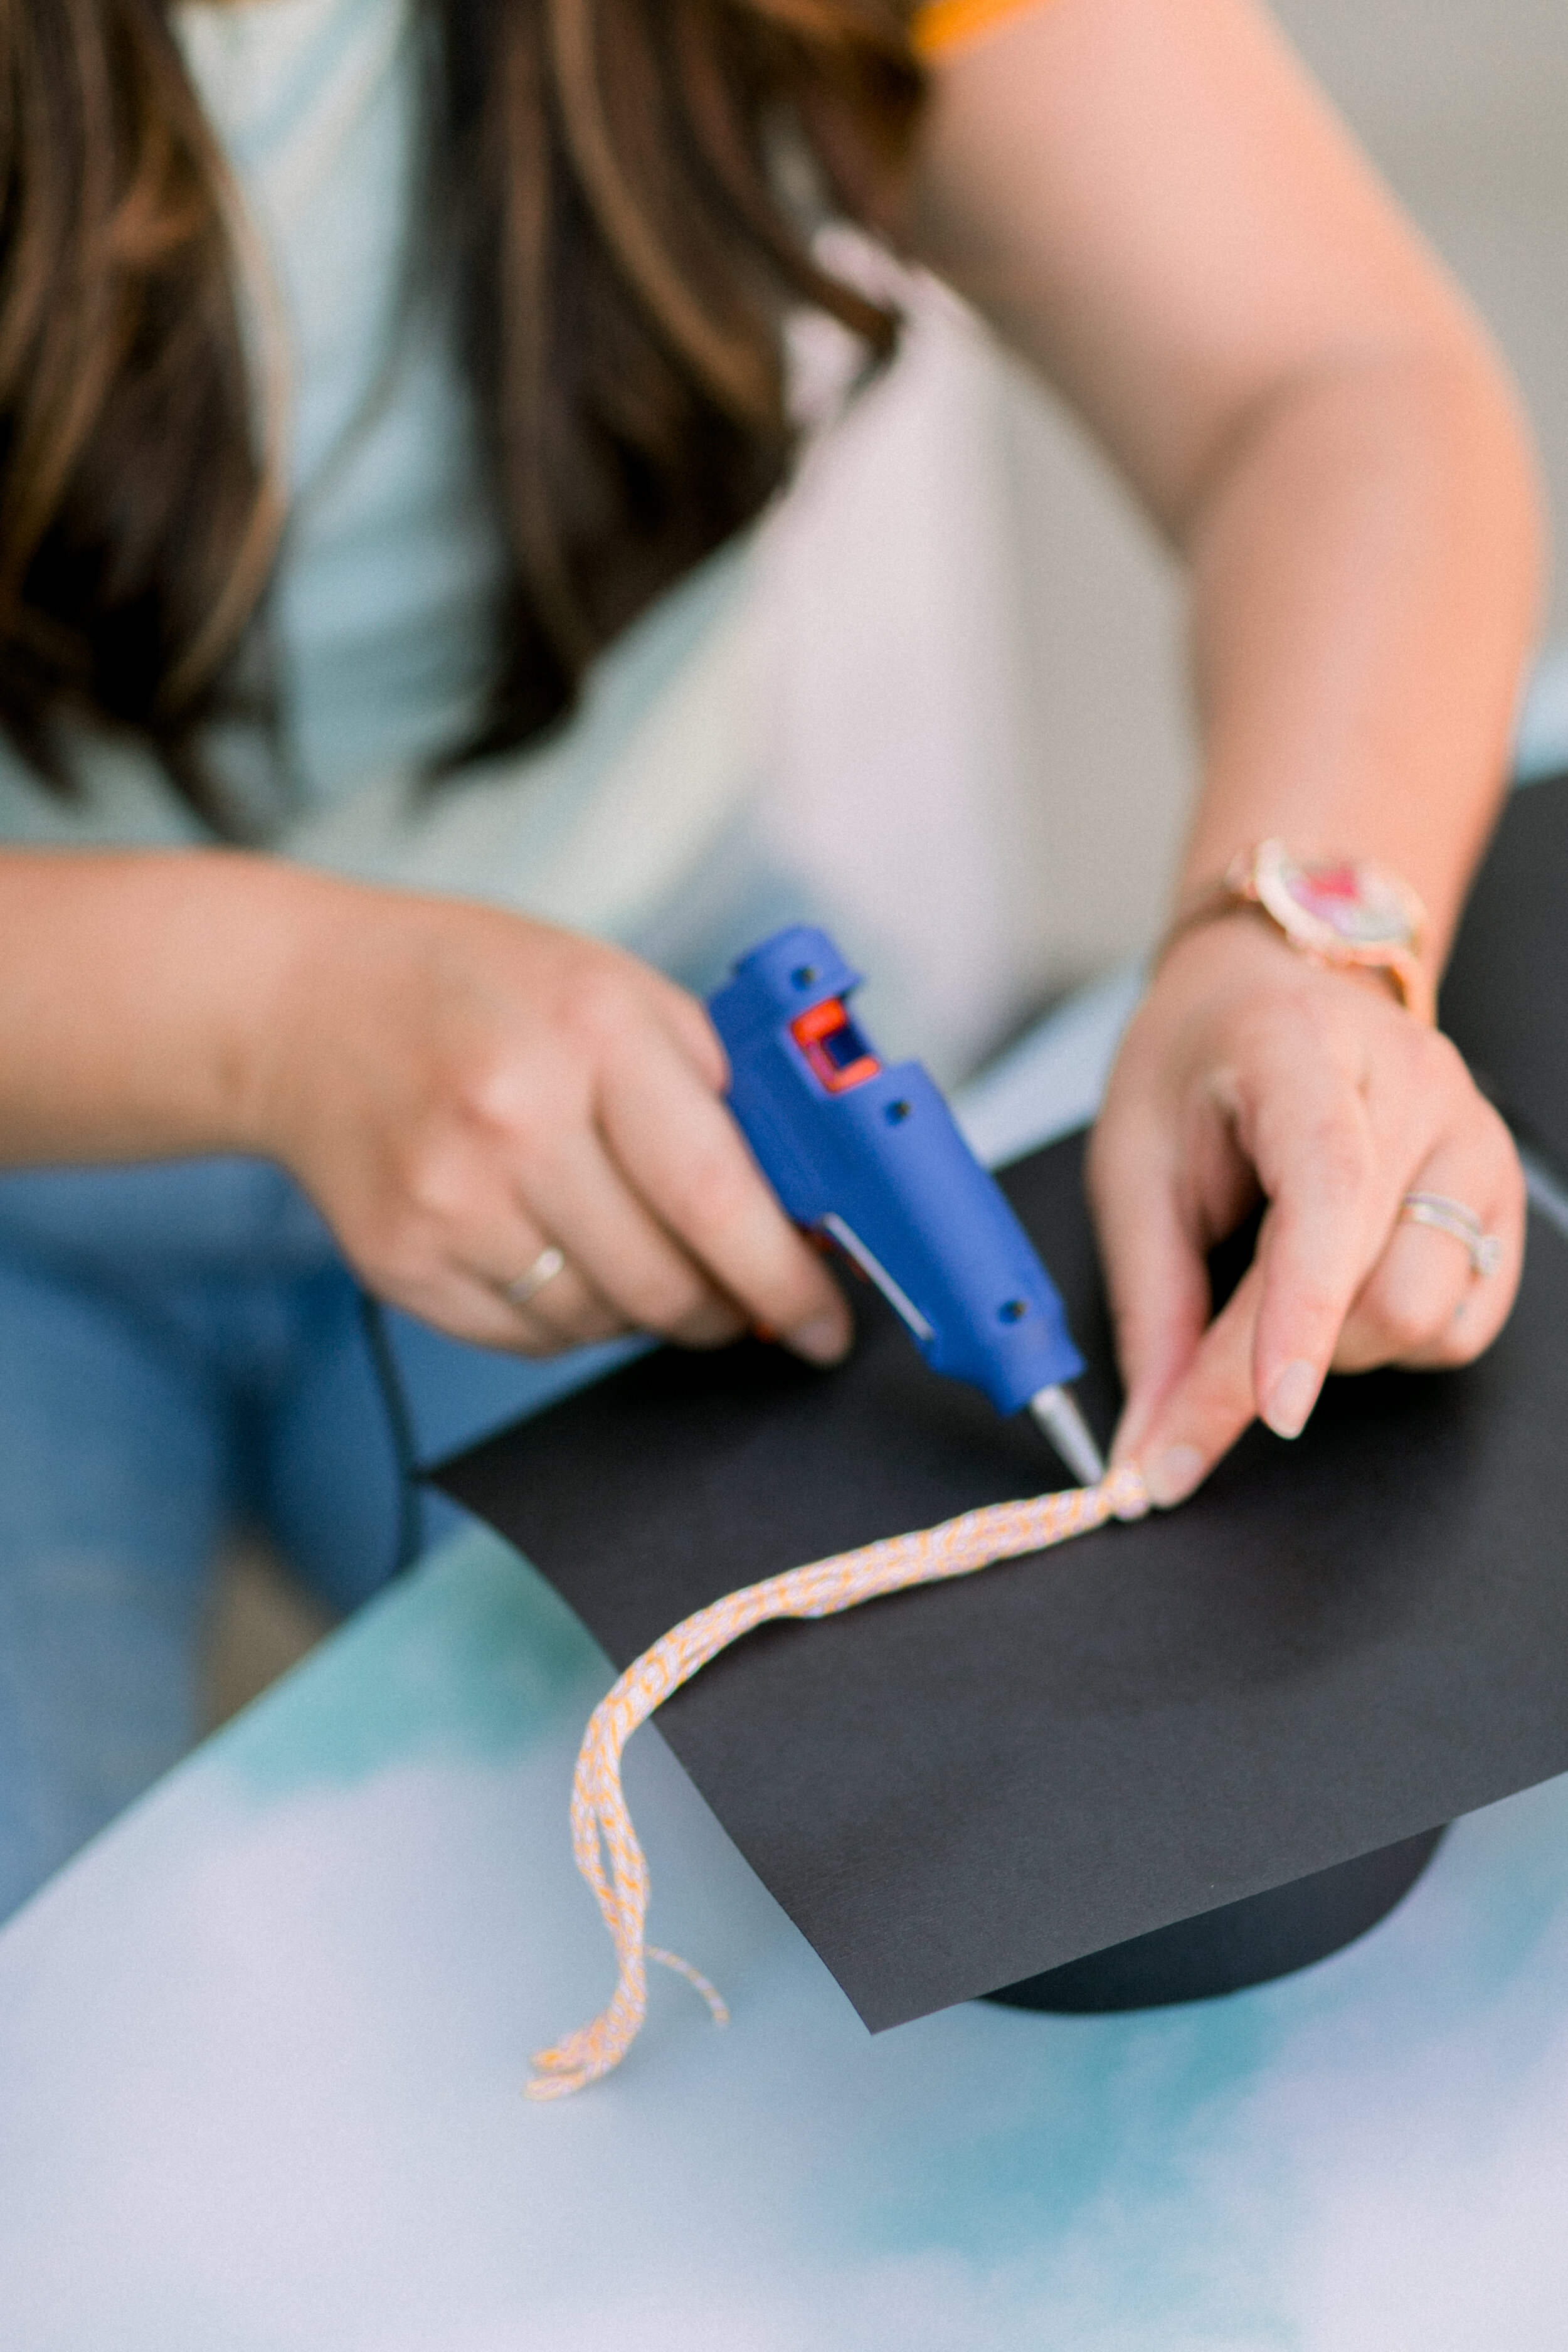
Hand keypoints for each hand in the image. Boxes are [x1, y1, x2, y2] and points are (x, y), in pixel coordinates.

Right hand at [250, 881, 851, 1362]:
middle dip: (727, 1308)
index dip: (784, 1277)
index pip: (713, 1193)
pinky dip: (573, 1317)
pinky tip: (562, 1253)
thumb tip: (807, 1210)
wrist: (304, 1004)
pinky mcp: (400, 1262)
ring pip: (602, 1323)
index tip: (824, 1323)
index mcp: (589, 1032)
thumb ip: (717, 1089)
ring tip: (636, 1246)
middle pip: (663, 1281)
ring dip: (648, 1311)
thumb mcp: (617, 989)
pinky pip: (533, 1339)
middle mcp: (513, 1118)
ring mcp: (447, 1199)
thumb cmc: (481, 989)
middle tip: (747, 1299)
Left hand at [1087, 915, 1524, 1505]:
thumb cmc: (1196, 1064)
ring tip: (1277, 1292)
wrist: (1266, 992)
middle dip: (1278, 1363)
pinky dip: (1391, 1341)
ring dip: (1337, 1347)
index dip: (1301, 1313)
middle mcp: (1416, 1087)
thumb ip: (1148, 1308)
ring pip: (1427, 1314)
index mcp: (1304, 1051)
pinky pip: (1463, 1323)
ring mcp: (1473, 1138)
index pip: (1328, 1192)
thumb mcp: (1132, 1167)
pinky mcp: (1501, 1192)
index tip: (1268, 1412)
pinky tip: (1338, 1289)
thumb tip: (1152, 1442)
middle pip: (1380, 1282)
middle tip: (1199, 1380)